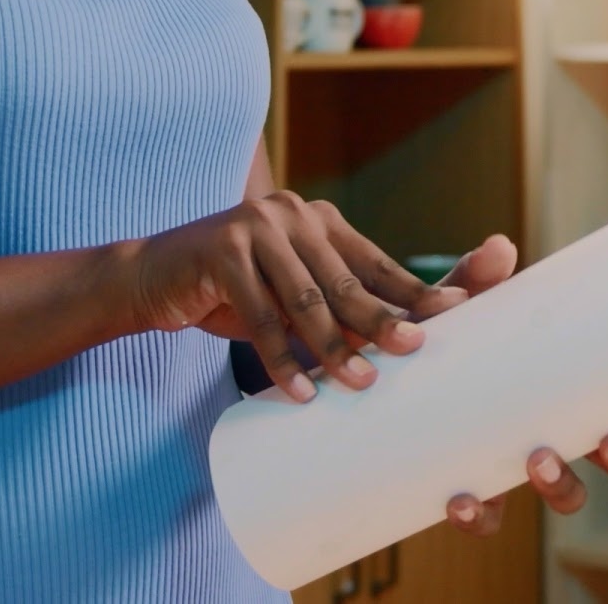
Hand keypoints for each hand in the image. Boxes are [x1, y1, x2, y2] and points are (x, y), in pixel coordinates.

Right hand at [120, 191, 442, 399]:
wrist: (152, 278)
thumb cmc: (232, 291)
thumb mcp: (289, 298)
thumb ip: (332, 309)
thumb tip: (395, 346)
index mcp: (318, 220)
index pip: (374, 262)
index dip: (412, 289)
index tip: (454, 310)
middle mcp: (292, 215)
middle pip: (345, 281)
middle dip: (381, 322)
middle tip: (414, 351)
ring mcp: (255, 226)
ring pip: (305, 300)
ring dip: (333, 348)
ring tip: (360, 383)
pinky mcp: (221, 249)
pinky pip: (260, 316)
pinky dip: (281, 359)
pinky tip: (300, 392)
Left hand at [426, 236, 607, 536]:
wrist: (386, 364)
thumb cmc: (443, 334)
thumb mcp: (464, 301)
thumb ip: (477, 277)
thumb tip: (499, 250)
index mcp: (571, 386)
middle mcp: (556, 429)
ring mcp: (516, 460)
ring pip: (563, 492)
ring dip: (562, 485)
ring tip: (538, 460)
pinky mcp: (470, 481)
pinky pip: (485, 516)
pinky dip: (478, 516)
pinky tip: (461, 499)